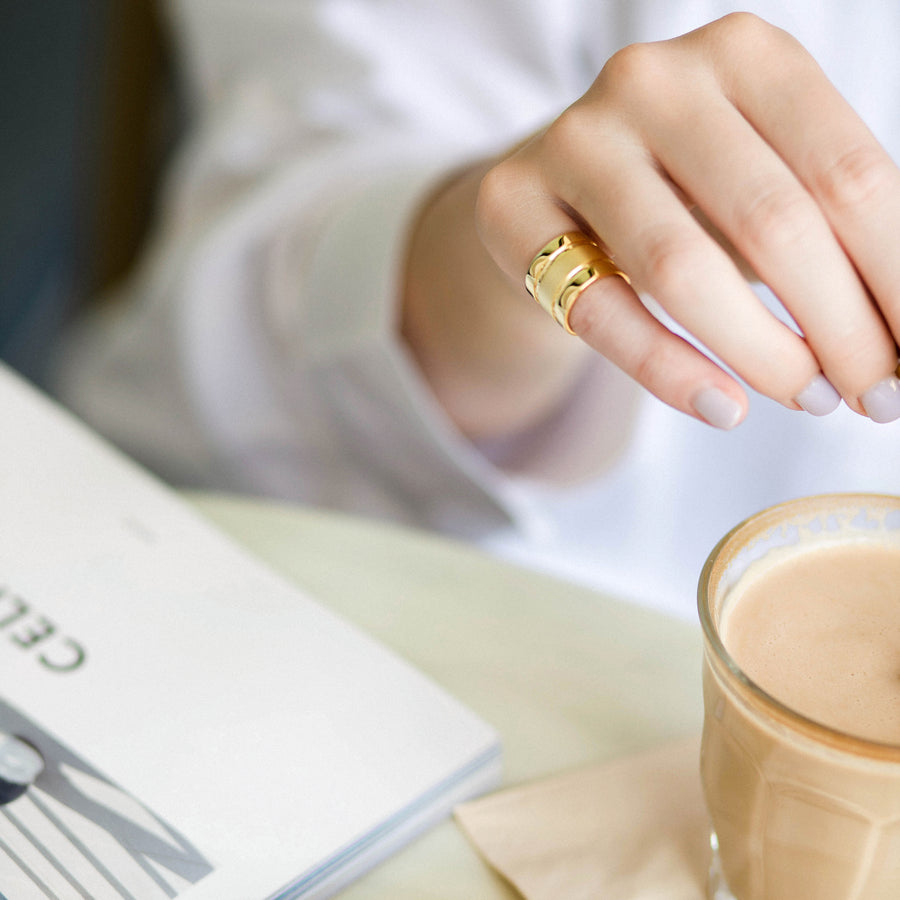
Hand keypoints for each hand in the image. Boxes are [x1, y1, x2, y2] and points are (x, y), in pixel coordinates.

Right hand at [476, 12, 899, 426]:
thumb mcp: (768, 182)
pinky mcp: (512, 206)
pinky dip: (669, 370)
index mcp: (744, 54)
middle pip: (773, 221)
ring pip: (681, 267)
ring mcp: (575, 140)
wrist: (561, 191)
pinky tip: (723, 407)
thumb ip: (831, 232)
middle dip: (840, 328)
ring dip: (761, 352)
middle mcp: (654, 80)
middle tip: (873, 398)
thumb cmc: (687, 192)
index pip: (848, 175)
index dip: (896, 278)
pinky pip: (601, 309)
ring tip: (807, 399)